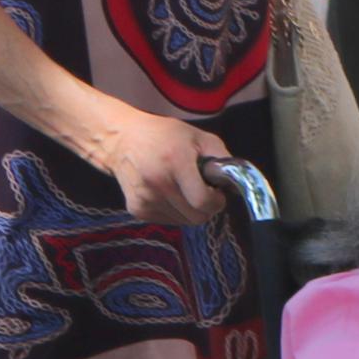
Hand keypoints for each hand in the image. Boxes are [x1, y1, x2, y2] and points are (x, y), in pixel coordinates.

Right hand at [96, 109, 228, 226]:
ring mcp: (145, 199)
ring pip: (184, 222)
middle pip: (196, 217)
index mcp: (175, 163)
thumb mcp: (199, 137)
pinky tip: (169, 193)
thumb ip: (222, 159)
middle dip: (207, 207)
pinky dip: (175, 212)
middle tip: (203, 191)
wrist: (122, 140)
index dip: (217, 202)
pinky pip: (169, 221)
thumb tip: (236, 183)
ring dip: (190, 210)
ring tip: (183, 189)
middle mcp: (158, 184)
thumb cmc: (165, 136)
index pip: (203, 202)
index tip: (217, 193)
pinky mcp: (136, 209)